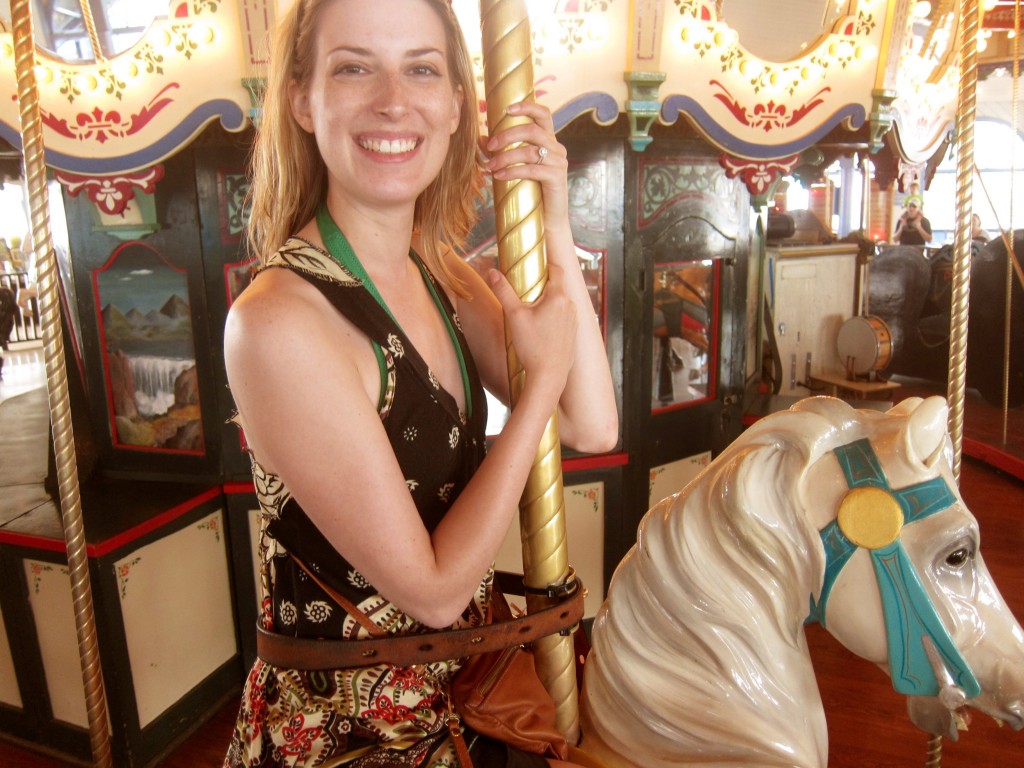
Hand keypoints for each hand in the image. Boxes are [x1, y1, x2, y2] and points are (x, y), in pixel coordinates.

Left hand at [481, 101, 568, 223]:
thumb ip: (500, 151)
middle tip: (490, 147)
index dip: (527, 106)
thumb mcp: (514, 167)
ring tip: (491, 167)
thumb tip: (481, 139)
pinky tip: (500, 176)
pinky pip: (532, 170)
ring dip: (506, 157)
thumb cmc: (530, 191)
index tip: (507, 109)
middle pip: (532, 130)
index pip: (543, 114)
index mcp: (548, 140)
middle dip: (507, 136)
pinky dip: (513, 171)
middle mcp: (556, 147)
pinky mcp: (556, 178)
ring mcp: (558, 162)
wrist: (546, 219)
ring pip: (530, 151)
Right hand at [486, 263, 576, 394]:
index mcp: (558, 297)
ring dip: (547, 302)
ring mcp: (574, 320)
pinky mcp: (573, 334)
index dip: (545, 264)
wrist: (548, 376)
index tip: (533, 265)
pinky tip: (539, 329)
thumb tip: (492, 272)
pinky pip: (563, 317)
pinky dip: (552, 316)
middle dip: (542, 285)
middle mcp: (570, 306)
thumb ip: (503, 291)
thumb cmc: (533, 347)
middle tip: (525, 291)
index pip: (556, 269)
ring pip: (560, 302)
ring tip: (530, 311)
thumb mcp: (514, 316)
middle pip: (557, 286)